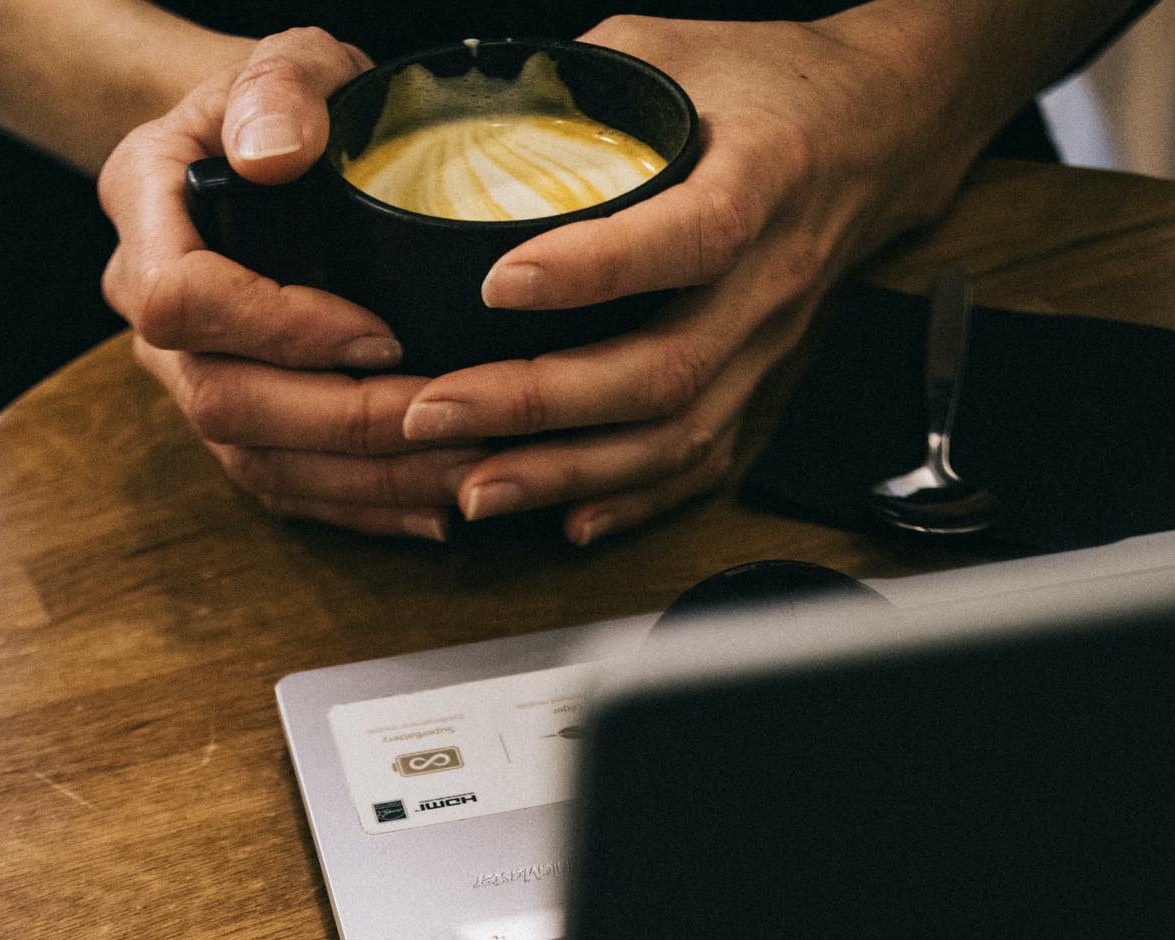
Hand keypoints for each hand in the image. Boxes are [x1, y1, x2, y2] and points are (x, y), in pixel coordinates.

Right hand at [99, 27, 482, 541]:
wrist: (273, 161)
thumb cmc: (288, 112)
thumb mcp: (289, 63)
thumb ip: (282, 90)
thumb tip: (275, 155)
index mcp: (148, 219)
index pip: (184, 300)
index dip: (279, 329)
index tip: (380, 332)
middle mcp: (156, 321)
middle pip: (226, 403)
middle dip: (347, 423)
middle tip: (451, 419)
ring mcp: (194, 381)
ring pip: (259, 463)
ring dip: (367, 480)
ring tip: (464, 477)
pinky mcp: (243, 426)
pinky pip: (287, 488)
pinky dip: (363, 505)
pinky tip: (436, 505)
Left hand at [400, 14, 969, 543]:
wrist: (875, 136)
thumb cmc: (770, 88)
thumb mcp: (672, 51)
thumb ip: (574, 87)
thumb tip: (461, 127)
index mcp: (763, 177)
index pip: (690, 235)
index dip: (597, 269)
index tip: (496, 286)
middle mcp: (768, 281)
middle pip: (665, 369)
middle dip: (540, 404)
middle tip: (433, 414)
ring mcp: (766, 348)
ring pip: (677, 436)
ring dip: (569, 472)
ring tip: (475, 488)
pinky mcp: (757, 386)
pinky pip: (702, 464)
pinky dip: (633, 502)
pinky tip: (566, 520)